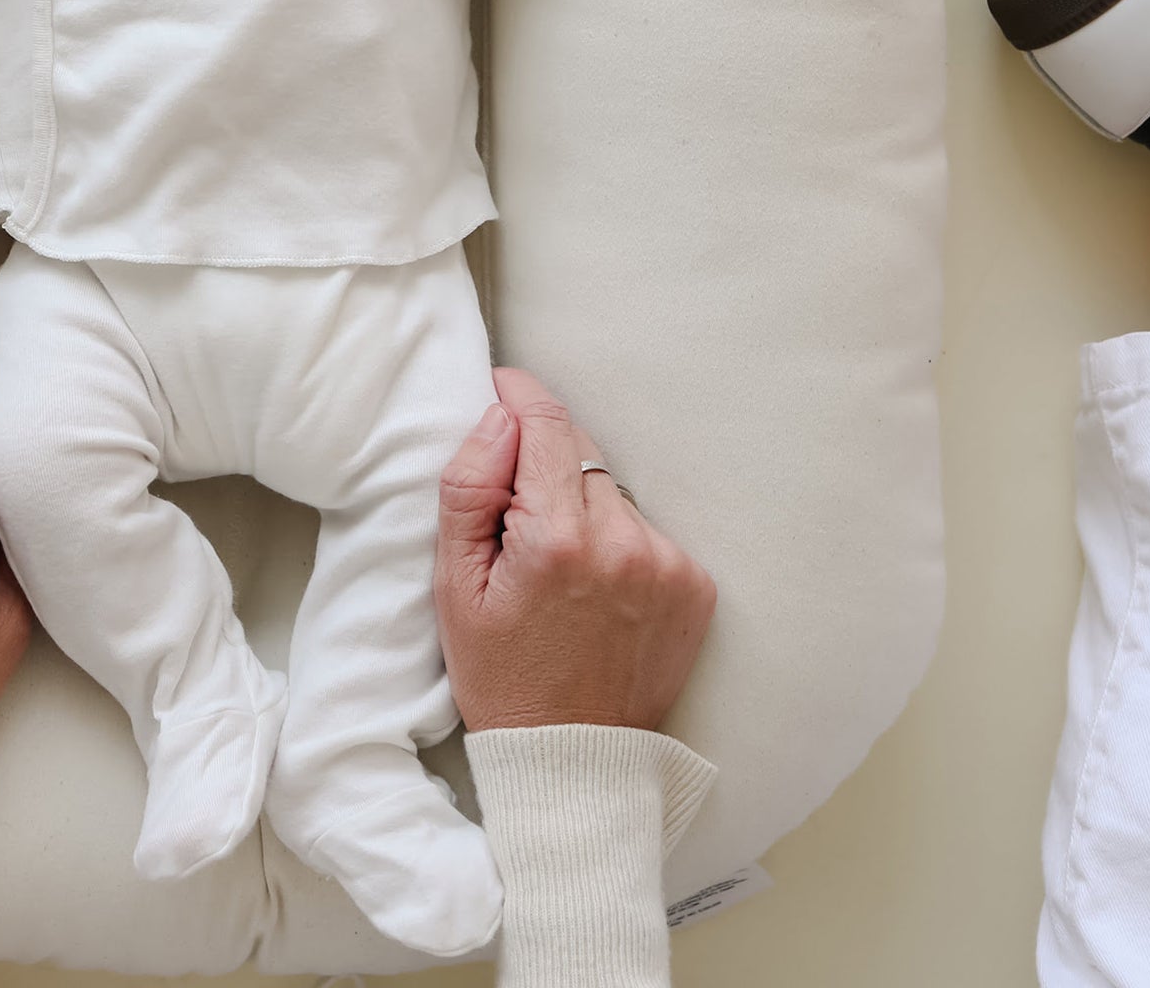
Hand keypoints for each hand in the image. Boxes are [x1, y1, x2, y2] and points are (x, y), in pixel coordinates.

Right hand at [434, 367, 716, 732]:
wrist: (573, 762)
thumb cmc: (502, 676)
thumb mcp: (455, 585)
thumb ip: (469, 488)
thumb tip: (500, 418)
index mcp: (559, 539)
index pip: (548, 423)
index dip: (520, 396)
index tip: (502, 387)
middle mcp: (624, 543)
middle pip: (580, 452)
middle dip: (544, 465)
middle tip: (514, 519)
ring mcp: (667, 565)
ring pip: (611, 491)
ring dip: (582, 506)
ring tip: (557, 568)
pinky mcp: (694, 586)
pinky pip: (644, 530)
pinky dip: (618, 542)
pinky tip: (595, 589)